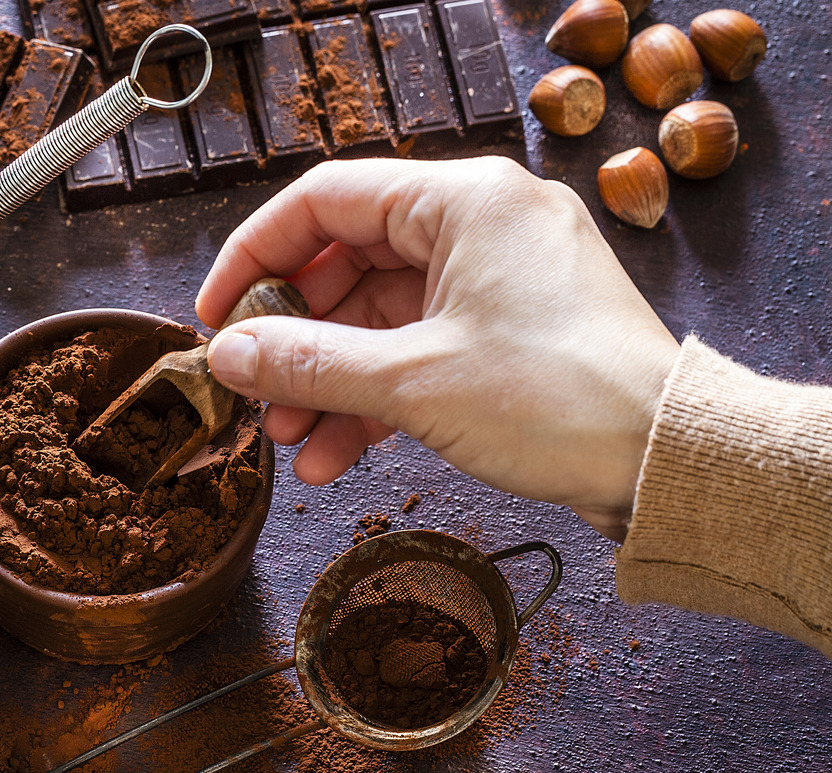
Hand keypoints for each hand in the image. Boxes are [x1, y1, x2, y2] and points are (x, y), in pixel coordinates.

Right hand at [196, 157, 680, 540]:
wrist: (667, 461)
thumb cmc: (563, 399)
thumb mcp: (412, 382)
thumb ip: (306, 362)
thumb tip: (228, 355)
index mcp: (464, 201)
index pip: (324, 201)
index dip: (255, 257)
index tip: (217, 316)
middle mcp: (481, 225)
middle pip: (347, 263)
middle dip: (293, 339)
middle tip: (252, 392)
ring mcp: (497, 279)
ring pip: (379, 317)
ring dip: (327, 379)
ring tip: (290, 440)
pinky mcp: (509, 330)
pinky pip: (417, 349)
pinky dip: (373, 396)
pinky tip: (335, 454)